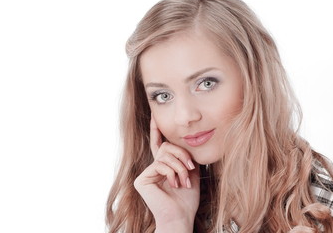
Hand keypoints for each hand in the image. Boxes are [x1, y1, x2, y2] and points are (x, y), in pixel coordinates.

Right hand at [134, 114, 199, 231]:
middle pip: (166, 147)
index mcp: (163, 166)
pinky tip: (174, 184)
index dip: (156, 130)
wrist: (181, 216)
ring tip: (184, 181)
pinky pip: (159, 164)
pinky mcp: (141, 179)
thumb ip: (185, 157)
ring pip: (164, 155)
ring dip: (179, 167)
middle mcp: (153, 168)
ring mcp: (146, 174)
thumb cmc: (187, 199)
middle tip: (191, 167)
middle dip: (182, 155)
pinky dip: (171, 173)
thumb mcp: (190, 173)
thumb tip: (184, 142)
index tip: (155, 116)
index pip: (159, 144)